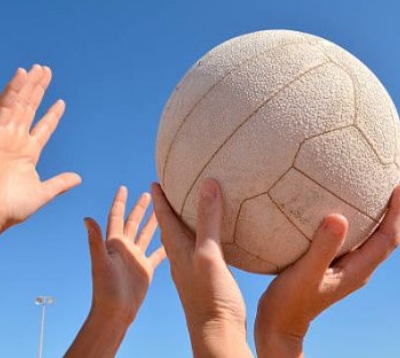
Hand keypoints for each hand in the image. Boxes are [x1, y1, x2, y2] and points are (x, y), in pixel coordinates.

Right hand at [0, 65, 80, 232]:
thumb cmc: (10, 208)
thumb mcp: (40, 194)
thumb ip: (59, 184)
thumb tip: (78, 178)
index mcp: (29, 152)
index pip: (44, 127)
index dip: (52, 115)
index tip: (61, 103)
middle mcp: (16, 139)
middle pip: (31, 108)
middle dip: (39, 90)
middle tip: (47, 71)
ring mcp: (5, 133)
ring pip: (20, 103)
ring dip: (29, 85)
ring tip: (40, 69)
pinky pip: (6, 105)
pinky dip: (14, 89)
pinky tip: (23, 74)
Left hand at [65, 186, 164, 357]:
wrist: (115, 311)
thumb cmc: (105, 288)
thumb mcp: (100, 262)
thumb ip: (95, 240)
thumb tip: (86, 218)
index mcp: (114, 244)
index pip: (117, 217)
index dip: (119, 202)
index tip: (123, 187)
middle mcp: (126, 248)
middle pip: (134, 222)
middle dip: (140, 207)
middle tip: (148, 193)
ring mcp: (137, 257)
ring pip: (147, 234)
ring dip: (153, 222)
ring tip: (162, 209)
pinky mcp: (146, 268)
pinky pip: (157, 253)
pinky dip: (164, 245)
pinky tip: (172, 238)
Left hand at [152, 179, 252, 357]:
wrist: (217, 334)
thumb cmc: (210, 298)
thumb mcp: (207, 255)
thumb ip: (207, 220)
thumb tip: (207, 185)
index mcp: (176, 249)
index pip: (161, 218)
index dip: (158, 198)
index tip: (154, 181)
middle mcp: (179, 257)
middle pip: (165, 225)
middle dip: (164, 206)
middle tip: (167, 189)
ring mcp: (186, 267)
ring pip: (178, 236)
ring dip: (178, 220)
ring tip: (185, 206)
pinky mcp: (199, 275)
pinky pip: (193, 248)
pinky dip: (195, 235)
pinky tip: (206, 236)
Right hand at [254, 185, 399, 357]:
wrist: (280, 322)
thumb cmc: (291, 301)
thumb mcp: (306, 274)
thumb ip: (322, 248)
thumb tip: (339, 217)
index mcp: (357, 270)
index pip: (387, 239)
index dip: (396, 214)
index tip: (397, 187)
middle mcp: (355, 267)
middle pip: (382, 236)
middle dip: (390, 211)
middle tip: (386, 184)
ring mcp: (342, 266)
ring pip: (364, 236)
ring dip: (369, 215)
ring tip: (363, 190)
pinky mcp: (328, 264)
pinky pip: (344, 239)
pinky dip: (346, 222)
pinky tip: (328, 209)